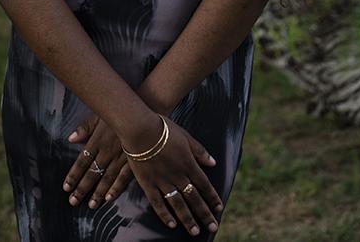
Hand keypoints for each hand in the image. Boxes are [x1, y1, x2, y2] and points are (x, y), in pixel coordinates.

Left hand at [61, 113, 133, 208]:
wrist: (144, 109)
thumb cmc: (119, 110)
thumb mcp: (99, 115)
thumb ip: (85, 128)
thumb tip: (70, 139)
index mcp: (97, 140)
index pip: (82, 161)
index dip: (73, 175)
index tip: (66, 187)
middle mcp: (107, 151)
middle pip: (92, 173)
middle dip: (82, 188)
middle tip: (73, 201)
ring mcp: (121, 157)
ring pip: (107, 178)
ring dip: (98, 192)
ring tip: (91, 205)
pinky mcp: (134, 160)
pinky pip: (124, 177)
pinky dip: (116, 188)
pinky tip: (109, 198)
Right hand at [122, 116, 221, 235]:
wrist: (139, 128)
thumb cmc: (163, 128)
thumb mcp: (185, 136)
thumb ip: (199, 151)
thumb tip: (213, 163)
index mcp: (188, 163)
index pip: (204, 185)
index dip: (212, 197)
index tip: (219, 208)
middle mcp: (178, 175)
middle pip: (194, 198)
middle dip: (205, 214)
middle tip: (213, 227)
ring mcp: (162, 181)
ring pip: (178, 205)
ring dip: (188, 219)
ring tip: (195, 232)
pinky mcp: (148, 183)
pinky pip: (158, 203)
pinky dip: (165, 215)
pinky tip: (172, 224)